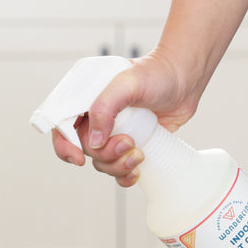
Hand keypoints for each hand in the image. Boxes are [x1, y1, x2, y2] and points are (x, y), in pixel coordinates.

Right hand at [51, 51, 199, 186]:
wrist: (185, 79)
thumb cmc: (157, 73)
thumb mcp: (127, 82)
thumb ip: (105, 107)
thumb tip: (94, 140)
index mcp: (85, 97)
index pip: (61, 125)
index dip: (65, 145)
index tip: (79, 158)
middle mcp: (96, 116)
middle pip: (84, 148)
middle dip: (105, 153)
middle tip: (128, 142)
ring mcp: (113, 131)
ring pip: (101, 162)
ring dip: (117, 165)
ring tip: (138, 154)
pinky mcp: (130, 144)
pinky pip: (118, 168)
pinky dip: (124, 175)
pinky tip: (136, 170)